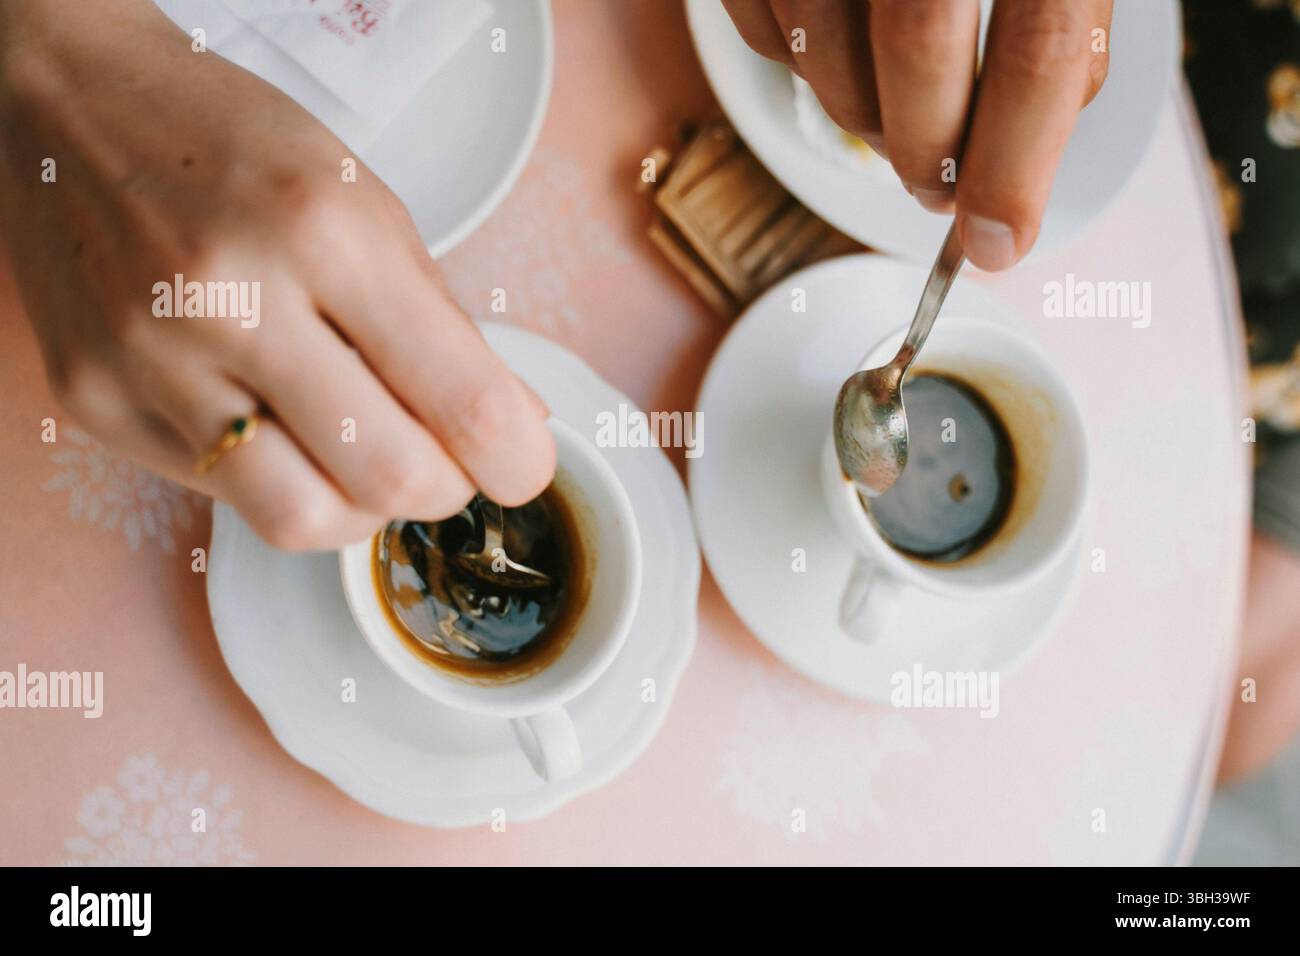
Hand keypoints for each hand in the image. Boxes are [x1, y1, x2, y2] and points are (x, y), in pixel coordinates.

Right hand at [0, 0, 553, 549]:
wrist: (70, 107)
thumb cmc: (234, 147)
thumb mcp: (366, 204)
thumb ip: (444, 324)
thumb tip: (513, 427)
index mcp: (325, 232)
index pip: (463, 402)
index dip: (517, 461)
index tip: (522, 467)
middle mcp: (231, 300)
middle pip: (387, 479)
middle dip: (443, 490)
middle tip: (444, 459)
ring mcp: (151, 361)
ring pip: (301, 518)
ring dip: (361, 508)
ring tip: (364, 453)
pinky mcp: (99, 404)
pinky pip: (224, 497)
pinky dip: (281, 480)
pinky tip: (280, 425)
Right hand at [722, 0, 1112, 269]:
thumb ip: (1066, 12)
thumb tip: (1046, 124)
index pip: (1038, 44)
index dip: (1019, 164)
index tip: (1001, 239)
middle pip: (916, 51)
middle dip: (931, 152)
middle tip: (943, 189)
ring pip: (825, 54)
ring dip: (868, 117)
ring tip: (902, 112)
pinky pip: (764, 34)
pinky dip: (807, 66)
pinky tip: (843, 46)